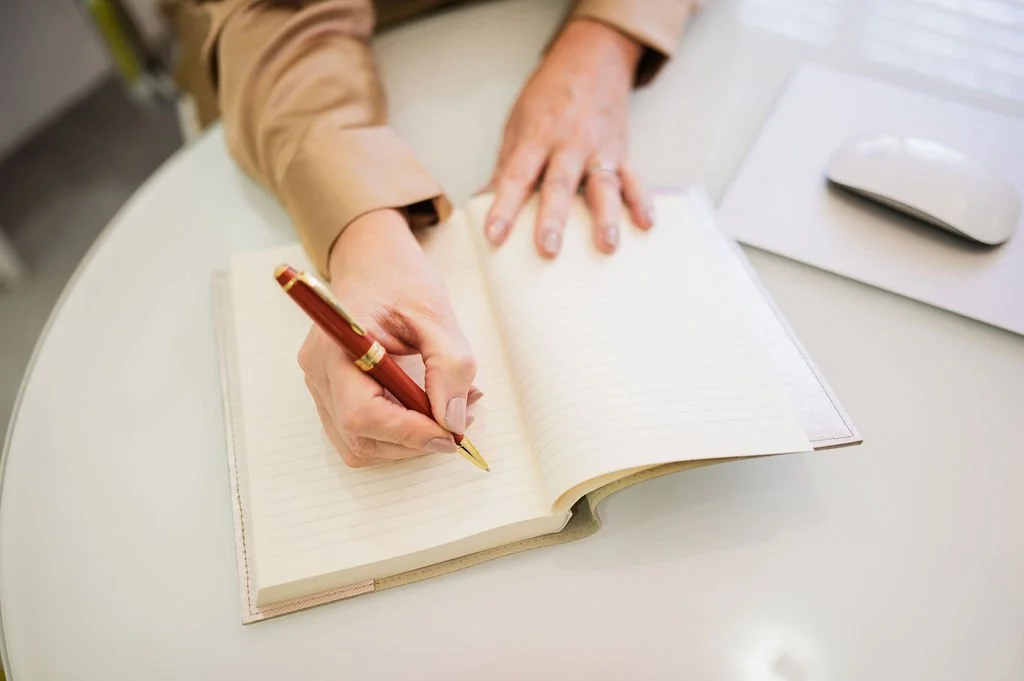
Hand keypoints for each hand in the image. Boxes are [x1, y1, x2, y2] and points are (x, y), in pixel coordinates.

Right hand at [299, 209, 480, 466]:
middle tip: (457, 422)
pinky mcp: (331, 395)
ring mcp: (320, 386)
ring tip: (444, 412)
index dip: (408, 433)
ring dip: (407, 442)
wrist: (371, 261)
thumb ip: (450, 367)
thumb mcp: (437, 315)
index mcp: (338, 345)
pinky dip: (395, 434)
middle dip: (413, 441)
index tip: (450, 433)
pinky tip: (423, 411)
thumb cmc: (399, 279)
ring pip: (359, 444)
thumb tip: (452, 421)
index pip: (362, 413)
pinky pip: (359, 434)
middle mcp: (319, 371)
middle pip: (360, 437)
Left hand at [484, 19, 654, 257]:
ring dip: (606, 216)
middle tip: (548, 249)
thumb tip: (482, 201)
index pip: (516, 176)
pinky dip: (642, 200)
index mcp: (537, 137)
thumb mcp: (518, 123)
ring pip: (603, 185)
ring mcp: (599, 149)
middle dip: (554, 218)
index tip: (495, 235)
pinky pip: (634, 178)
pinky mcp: (622, 152)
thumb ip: (507, 165)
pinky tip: (646, 224)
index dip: (504, 207)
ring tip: (607, 245)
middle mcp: (569, 143)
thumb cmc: (549, 96)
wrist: (593, 59)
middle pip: (560, 184)